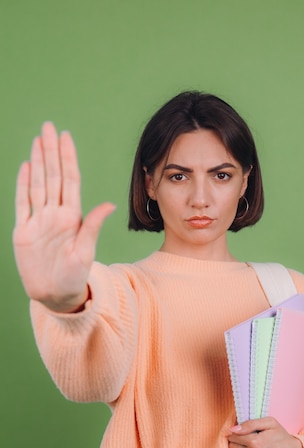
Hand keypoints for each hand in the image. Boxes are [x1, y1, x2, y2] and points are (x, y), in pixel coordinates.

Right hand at [13, 122, 115, 311]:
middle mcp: (55, 214)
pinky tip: (26, 166)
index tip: (65, 136)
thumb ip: (93, 226)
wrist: (55, 295)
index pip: (69, 180)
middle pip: (52, 176)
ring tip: (38, 140)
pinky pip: (22, 203)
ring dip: (38, 161)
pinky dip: (23, 184)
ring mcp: (39, 221)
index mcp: (72, 217)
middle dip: (51, 151)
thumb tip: (110, 204)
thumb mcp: (86, 251)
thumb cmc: (75, 276)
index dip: (67, 158)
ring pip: (37, 184)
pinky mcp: (24, 231)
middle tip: (48, 126)